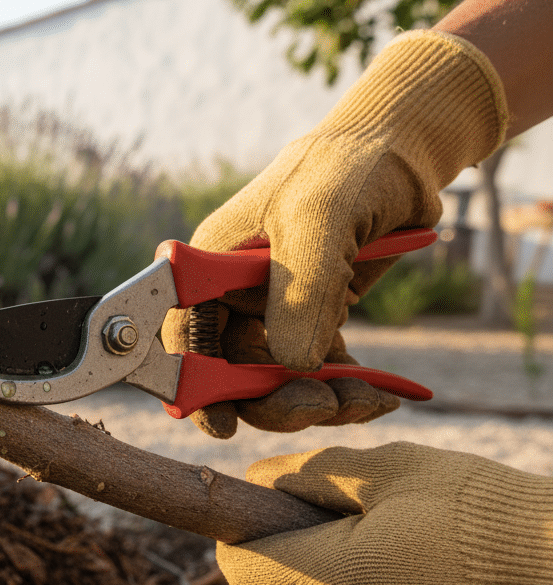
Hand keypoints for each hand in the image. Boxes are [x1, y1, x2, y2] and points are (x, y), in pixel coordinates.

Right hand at [162, 30, 506, 437]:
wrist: (400, 160)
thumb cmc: (345, 172)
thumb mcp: (319, 223)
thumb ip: (299, 294)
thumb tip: (291, 366)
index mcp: (208, 266)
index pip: (183, 335)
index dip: (193, 384)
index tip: (221, 424)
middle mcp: (231, 295)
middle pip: (228, 372)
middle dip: (271, 399)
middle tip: (319, 406)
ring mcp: (270, 313)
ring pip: (274, 383)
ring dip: (316, 402)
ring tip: (366, 398)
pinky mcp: (310, 324)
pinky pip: (315, 376)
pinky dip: (346, 393)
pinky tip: (381, 392)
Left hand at [218, 442, 552, 584]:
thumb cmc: (484, 512)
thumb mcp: (395, 470)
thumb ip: (312, 475)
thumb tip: (257, 478)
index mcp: (338, 580)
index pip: (244, 571)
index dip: (249, 543)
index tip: (266, 526)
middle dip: (316, 571)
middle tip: (370, 538)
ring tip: (424, 573)